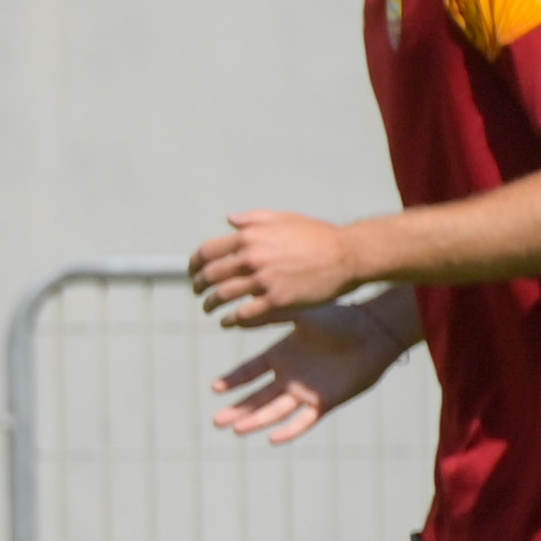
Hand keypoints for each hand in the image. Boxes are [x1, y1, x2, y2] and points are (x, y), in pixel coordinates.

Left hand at [191, 210, 363, 327]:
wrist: (347, 255)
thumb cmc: (318, 236)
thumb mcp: (285, 218)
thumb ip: (253, 219)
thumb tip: (229, 219)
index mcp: (250, 236)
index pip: (208, 251)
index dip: (195, 264)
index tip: (193, 271)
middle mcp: (252, 257)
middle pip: (211, 275)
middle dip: (199, 285)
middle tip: (198, 292)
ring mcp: (264, 280)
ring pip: (222, 296)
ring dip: (210, 304)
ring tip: (208, 309)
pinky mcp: (277, 300)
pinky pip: (243, 314)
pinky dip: (230, 320)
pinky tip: (227, 322)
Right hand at [209, 300, 411, 444]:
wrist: (373, 333)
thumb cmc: (340, 319)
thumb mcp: (301, 315)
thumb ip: (272, 315)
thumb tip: (239, 314)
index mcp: (281, 354)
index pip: (251, 371)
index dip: (233, 380)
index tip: (215, 387)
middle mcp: (290, 376)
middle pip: (257, 398)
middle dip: (237, 410)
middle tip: (216, 421)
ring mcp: (306, 391)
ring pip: (275, 411)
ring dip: (255, 421)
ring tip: (235, 429)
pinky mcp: (325, 403)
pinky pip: (305, 421)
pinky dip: (290, 431)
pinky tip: (272, 439)